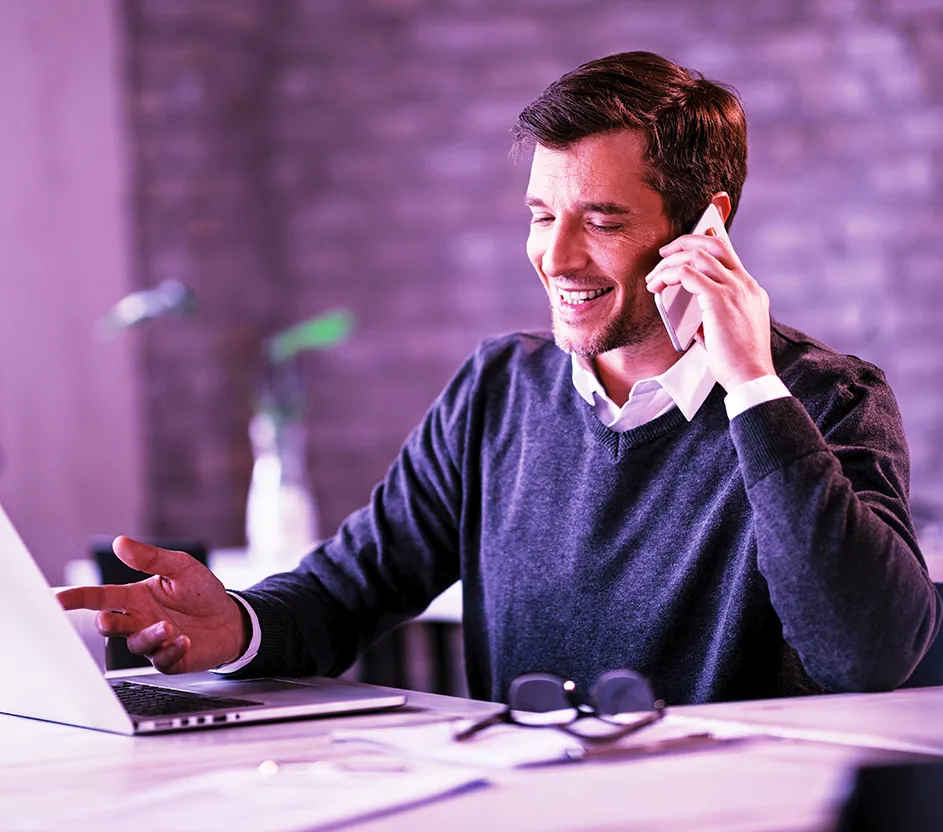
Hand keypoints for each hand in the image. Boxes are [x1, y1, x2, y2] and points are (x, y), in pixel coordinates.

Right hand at [56, 537, 248, 673]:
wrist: (230, 618)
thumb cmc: (201, 592)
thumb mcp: (181, 567)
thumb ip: (151, 558)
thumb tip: (122, 542)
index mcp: (136, 597)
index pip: (101, 597)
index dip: (77, 598)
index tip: (56, 600)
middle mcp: (139, 620)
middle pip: (111, 624)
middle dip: (106, 623)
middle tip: (106, 619)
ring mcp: (153, 641)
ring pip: (136, 643)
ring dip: (149, 635)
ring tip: (168, 626)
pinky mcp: (170, 658)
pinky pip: (162, 659)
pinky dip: (171, 650)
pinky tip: (184, 640)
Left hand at [646, 227, 775, 390]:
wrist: (750, 376)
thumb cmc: (737, 361)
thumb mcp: (728, 330)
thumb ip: (712, 315)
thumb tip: (689, 312)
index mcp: (750, 289)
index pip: (727, 253)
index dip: (702, 245)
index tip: (681, 251)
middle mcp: (744, 284)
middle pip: (714, 244)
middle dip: (684, 242)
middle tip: (664, 253)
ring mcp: (734, 288)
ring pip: (697, 255)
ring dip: (669, 262)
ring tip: (654, 276)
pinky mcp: (719, 299)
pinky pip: (687, 273)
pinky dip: (668, 275)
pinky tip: (657, 286)